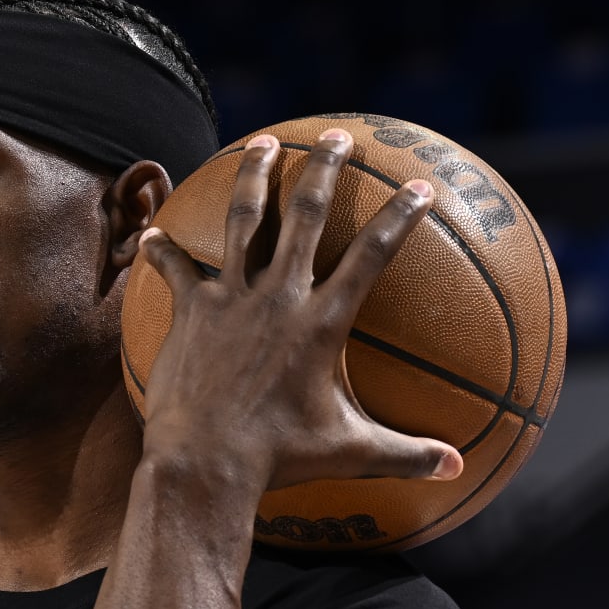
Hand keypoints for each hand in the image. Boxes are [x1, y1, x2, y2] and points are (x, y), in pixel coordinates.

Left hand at [135, 128, 462, 494]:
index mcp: (323, 322)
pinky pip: (175, 269)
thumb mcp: (350, 453)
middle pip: (307, 215)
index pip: (373, 255)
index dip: (400, 217)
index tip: (420, 186)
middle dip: (325, 169)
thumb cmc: (279, 460)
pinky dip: (163, 250)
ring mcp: (231, 299)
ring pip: (244, 220)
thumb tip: (457, 471)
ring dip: (255, 177)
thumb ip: (405, 454)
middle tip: (337, 137)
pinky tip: (151, 231)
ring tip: (263, 144)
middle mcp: (279, 297)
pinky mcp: (190, 312)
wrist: (205, 463)